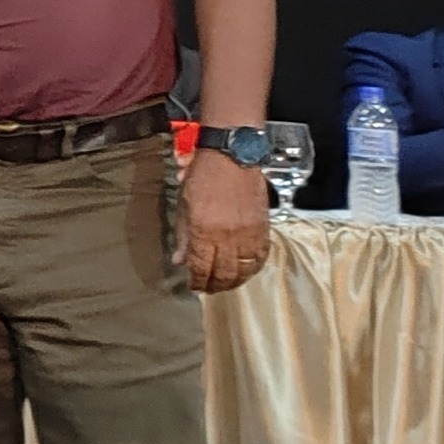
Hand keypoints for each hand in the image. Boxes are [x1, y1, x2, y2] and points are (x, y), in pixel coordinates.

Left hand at [180, 145, 272, 292]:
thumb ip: (183, 235)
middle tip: (209, 288)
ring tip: (226, 283)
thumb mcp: (184, 204)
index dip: (197, 281)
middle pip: (224, 274)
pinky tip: (245, 270)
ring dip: (234, 281)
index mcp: (204, 231)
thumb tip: (180, 260)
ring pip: (244, 270)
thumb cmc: (204, 176)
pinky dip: (253, 268)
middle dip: (215, 285)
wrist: (233, 155)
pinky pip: (260, 257)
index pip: (201, 267)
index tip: (194, 286)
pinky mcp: (263, 228)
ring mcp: (248, 234)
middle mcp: (228, 236)